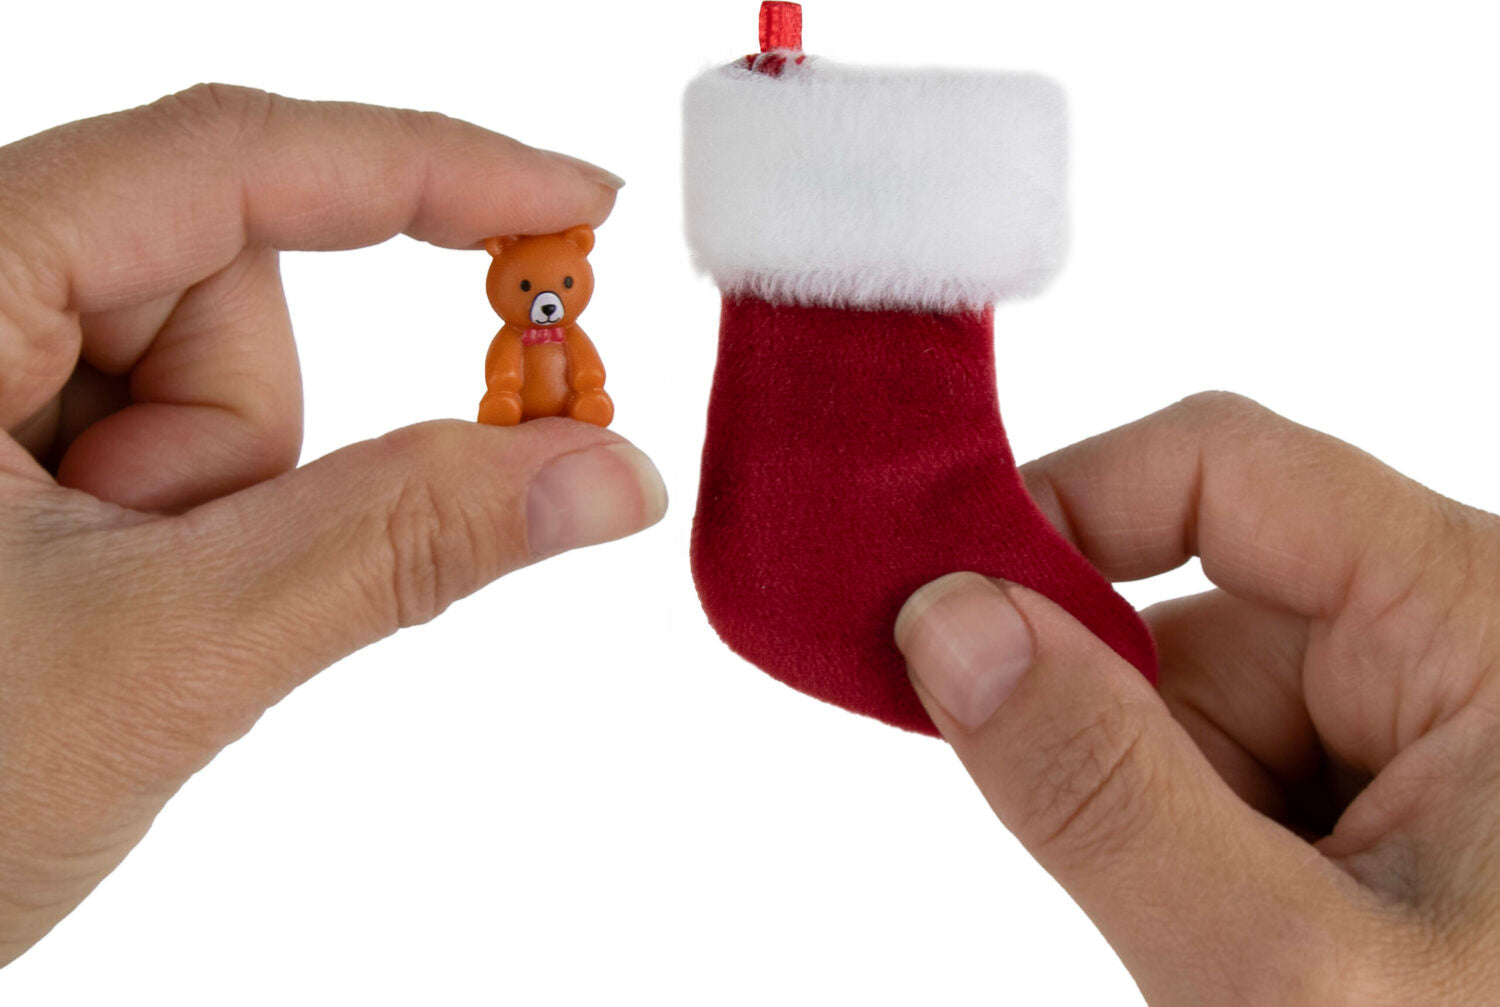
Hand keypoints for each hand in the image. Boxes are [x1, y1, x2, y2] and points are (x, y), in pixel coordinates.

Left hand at [0, 85, 664, 964]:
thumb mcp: (161, 655)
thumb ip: (401, 543)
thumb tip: (602, 471)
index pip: (225, 159)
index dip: (428, 168)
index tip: (572, 203)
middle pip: (218, 281)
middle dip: (247, 439)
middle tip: (198, 575)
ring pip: (202, 367)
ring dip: (206, 496)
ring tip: (101, 616)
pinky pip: (168, 423)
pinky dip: (182, 511)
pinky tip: (90, 601)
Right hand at [896, 392, 1499, 1003]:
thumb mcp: (1282, 967)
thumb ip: (1103, 789)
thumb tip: (946, 623)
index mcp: (1479, 614)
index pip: (1216, 470)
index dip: (1057, 516)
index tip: (928, 618)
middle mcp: (1455, 639)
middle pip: (1192, 613)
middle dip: (1126, 750)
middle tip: (1163, 898)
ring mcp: (1426, 722)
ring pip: (1198, 713)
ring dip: (1170, 826)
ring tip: (1250, 958)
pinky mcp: (1397, 790)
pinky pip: (1235, 775)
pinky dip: (1206, 857)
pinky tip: (1268, 947)